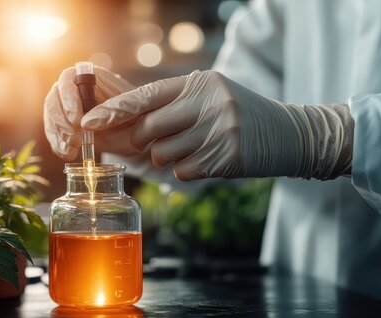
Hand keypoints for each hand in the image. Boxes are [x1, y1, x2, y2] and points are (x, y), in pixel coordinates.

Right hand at [43, 66, 135, 159]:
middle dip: (61, 122)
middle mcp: (73, 89)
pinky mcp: (62, 125)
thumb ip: (111, 110)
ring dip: (58, 135)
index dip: (68, 100)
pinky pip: (53, 133)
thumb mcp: (130, 111)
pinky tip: (68, 154)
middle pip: (53, 100)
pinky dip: (58, 145)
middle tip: (75, 140)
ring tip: (73, 150)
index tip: (77, 121)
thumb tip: (85, 122)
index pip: (68, 80)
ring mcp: (65, 107)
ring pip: (50, 117)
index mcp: (90, 77)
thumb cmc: (135, 114)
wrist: (133, 131)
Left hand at [81, 70, 353, 180]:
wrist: (292, 134)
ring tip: (194, 149)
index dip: (114, 110)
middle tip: (158, 143)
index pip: (145, 95)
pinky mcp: (227, 157)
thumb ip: (174, 105)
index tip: (88, 122)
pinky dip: (188, 171)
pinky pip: (183, 172)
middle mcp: (208, 102)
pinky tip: (209, 161)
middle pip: (148, 129)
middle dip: (144, 143)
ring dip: (168, 159)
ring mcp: (219, 130)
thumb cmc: (243, 116)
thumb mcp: (211, 98)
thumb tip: (127, 126)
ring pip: (163, 155)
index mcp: (200, 83)